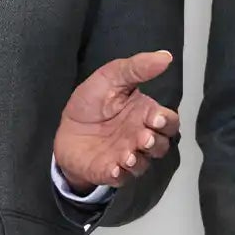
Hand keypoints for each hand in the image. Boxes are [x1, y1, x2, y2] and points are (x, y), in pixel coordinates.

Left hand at [53, 50, 178, 190]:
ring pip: (144, 164)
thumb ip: (137, 68)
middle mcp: (141, 138)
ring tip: (127, 154)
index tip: (157, 118)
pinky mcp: (110, 171)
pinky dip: (120, 174)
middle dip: (155, 143)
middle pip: (161, 146)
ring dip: (139, 160)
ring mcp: (127, 156)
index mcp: (146, 115)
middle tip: (144, 136)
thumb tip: (166, 56)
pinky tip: (114, 166)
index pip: (168, 122)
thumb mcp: (112, 77)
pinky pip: (121, 177)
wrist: (65, 127)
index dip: (167, 122)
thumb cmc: (93, 103)